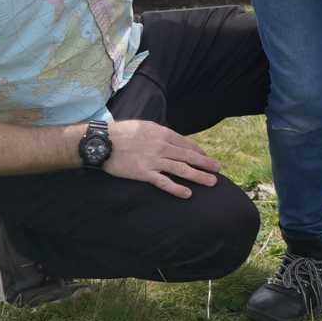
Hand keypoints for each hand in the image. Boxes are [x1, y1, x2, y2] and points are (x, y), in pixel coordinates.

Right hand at [102, 117, 222, 197]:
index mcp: (161, 133)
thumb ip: (158, 133)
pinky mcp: (144, 173)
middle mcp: (161, 146)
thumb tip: (170, 140)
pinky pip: (164, 182)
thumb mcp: (143, 126)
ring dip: (198, 176)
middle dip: (205, 163)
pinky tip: (187, 194)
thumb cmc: (121, 133)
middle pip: (188, 156)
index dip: (198, 151)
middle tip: (218, 169)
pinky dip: (176, 188)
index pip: (185, 143)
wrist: (103, 141)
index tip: (206, 157)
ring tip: (212, 182)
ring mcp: (154, 160)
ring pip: (181, 169)